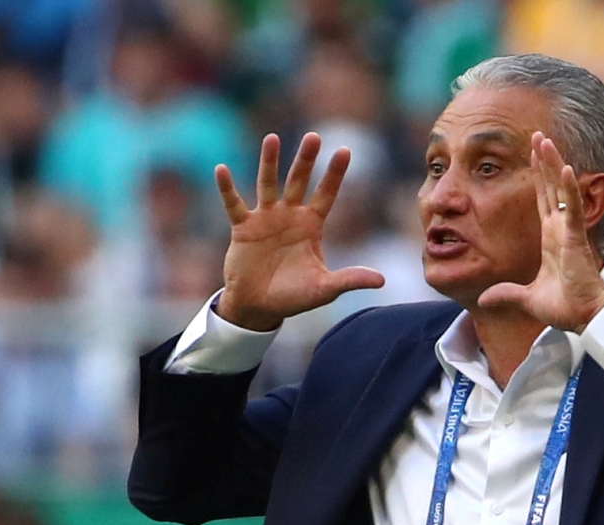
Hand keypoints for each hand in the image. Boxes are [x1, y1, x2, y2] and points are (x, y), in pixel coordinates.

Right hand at [215, 133, 383, 330]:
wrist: (259, 307)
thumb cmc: (294, 297)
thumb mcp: (325, 288)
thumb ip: (350, 279)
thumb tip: (382, 281)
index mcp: (311, 226)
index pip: (326, 194)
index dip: (334, 174)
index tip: (345, 150)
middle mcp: (290, 216)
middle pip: (299, 181)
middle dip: (306, 160)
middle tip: (314, 136)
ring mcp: (266, 219)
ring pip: (268, 184)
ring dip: (270, 162)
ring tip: (272, 138)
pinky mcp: (243, 229)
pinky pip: (234, 204)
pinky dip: (227, 188)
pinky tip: (222, 169)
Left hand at [477, 132, 603, 332]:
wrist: (584, 319)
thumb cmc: (565, 307)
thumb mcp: (527, 298)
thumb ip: (507, 294)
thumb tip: (484, 299)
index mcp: (551, 238)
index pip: (543, 199)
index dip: (538, 177)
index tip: (531, 154)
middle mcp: (560, 229)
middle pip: (551, 187)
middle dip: (544, 161)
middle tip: (538, 134)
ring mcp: (569, 231)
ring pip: (561, 190)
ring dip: (553, 165)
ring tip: (545, 140)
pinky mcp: (576, 239)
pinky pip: (572, 209)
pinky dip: (569, 189)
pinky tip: (565, 168)